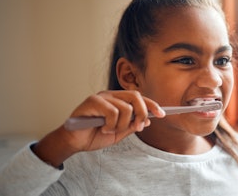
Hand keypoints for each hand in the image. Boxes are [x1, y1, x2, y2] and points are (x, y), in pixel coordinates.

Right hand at [32, 90, 164, 166]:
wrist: (75, 142)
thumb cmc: (94, 135)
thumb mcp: (118, 133)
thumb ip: (131, 125)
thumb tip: (147, 120)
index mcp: (118, 100)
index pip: (139, 98)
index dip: (152, 105)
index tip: (162, 114)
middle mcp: (111, 95)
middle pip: (136, 96)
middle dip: (142, 112)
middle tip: (138, 127)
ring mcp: (101, 96)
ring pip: (125, 108)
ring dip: (122, 124)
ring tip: (110, 130)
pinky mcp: (92, 101)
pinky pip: (112, 112)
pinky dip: (111, 124)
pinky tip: (102, 128)